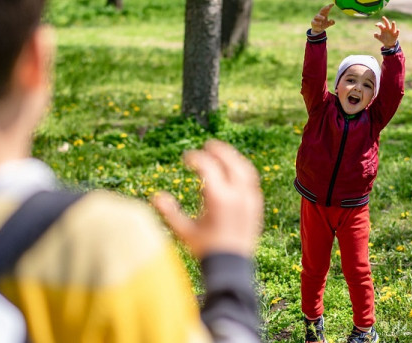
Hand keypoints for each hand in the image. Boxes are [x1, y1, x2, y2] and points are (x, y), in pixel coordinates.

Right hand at [152, 140, 262, 258]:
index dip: (195, 158)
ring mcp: (250, 199)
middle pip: (230, 162)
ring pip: (245, 169)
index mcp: (219, 198)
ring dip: (233, 158)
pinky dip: (242, 170)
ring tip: (222, 154)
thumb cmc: (206, 250)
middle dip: (218, 150)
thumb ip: (169, 213)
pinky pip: (251, 181)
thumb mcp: (184, 231)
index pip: (208, 166)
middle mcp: (238, 195)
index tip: (186, 158)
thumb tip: (155, 196)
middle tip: (207, 145)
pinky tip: (234, 171)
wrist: (232, 267)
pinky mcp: (257, 205)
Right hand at [311, 4, 334, 34]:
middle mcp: (319, 15)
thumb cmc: (323, 25)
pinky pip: (314, 22)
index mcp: (324, 14)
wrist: (317, 30)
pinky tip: (320, 25)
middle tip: (328, 7)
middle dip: (325, 8)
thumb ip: (331, 22)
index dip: (329, 6)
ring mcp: (315, 18)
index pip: (326, 9)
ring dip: (321, 16)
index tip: (333, 4)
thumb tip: (332, 20)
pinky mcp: (313, 22)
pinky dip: (317, 23)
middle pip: (322, 10)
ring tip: (324, 18)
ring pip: (317, 16)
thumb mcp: (328, 24)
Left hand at [374, 16, 399, 47]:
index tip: (376, 25)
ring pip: (393, 27)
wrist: (389, 44)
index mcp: (383, 29)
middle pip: (387, 23)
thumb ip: (376, 36)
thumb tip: (375, 33)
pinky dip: (397, 31)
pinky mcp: (396, 35)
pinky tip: (398, 30)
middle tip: (383, 17)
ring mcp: (392, 31)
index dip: (378, 24)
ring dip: (393, 25)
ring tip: (393, 22)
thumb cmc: (384, 39)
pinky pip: (397, 32)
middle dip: (385, 20)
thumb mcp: (379, 38)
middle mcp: (388, 29)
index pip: (381, 25)